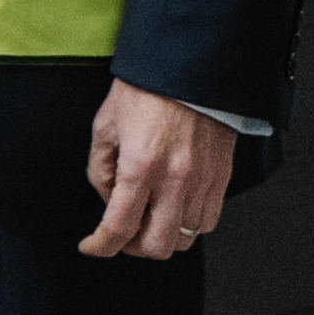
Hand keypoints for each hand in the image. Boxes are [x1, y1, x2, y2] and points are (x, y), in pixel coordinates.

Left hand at [79, 79, 239, 261]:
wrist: (191, 67)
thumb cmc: (148, 89)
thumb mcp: (106, 124)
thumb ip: (101, 168)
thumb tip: (107, 198)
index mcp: (141, 166)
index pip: (119, 227)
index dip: (100, 245)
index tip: (92, 246)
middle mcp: (175, 180)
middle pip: (156, 246)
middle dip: (134, 247)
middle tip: (122, 233)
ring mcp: (202, 182)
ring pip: (185, 239)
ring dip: (162, 236)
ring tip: (149, 218)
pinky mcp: (221, 178)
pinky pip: (207, 221)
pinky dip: (187, 224)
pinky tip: (173, 207)